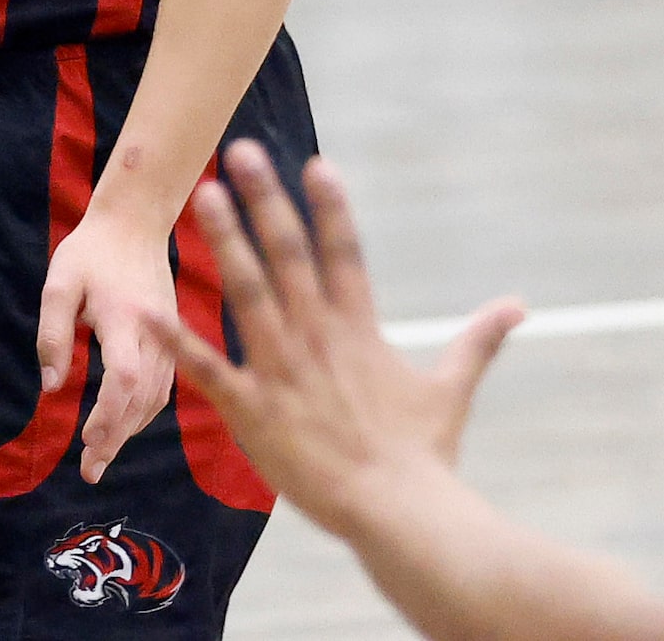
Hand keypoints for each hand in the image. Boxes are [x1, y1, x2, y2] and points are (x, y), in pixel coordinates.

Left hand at [40, 208, 175, 483]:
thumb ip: (52, 334)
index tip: (87, 441)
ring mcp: (169, 339)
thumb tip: (50, 388)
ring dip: (130, 431)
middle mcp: (155, 335)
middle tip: (90, 471)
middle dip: (115, 438)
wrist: (136, 225)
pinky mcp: (173, 340)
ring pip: (156, 399)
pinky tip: (125, 427)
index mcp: (125, 320)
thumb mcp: (59, 284)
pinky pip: (164, 387)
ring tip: (102, 457)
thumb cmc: (91, 252)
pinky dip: (144, 413)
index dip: (108, 415)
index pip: (124, 379)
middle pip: (141, 400)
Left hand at [150, 143, 521, 540]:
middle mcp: (318, 338)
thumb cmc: (423, 455)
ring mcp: (282, 371)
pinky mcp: (253, 409)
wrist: (400, 513)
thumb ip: (477, 341)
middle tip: (240, 151)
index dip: (330, 207)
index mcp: (359, 331)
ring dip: (225, 241)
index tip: (316, 163)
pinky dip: (177, 339)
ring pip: (248, 292)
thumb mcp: (451, 389)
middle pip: (288, 256)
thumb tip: (518, 305)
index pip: (344, 254)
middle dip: (265, 201)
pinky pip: (208, 368)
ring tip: (203, 195)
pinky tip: (145, 309)